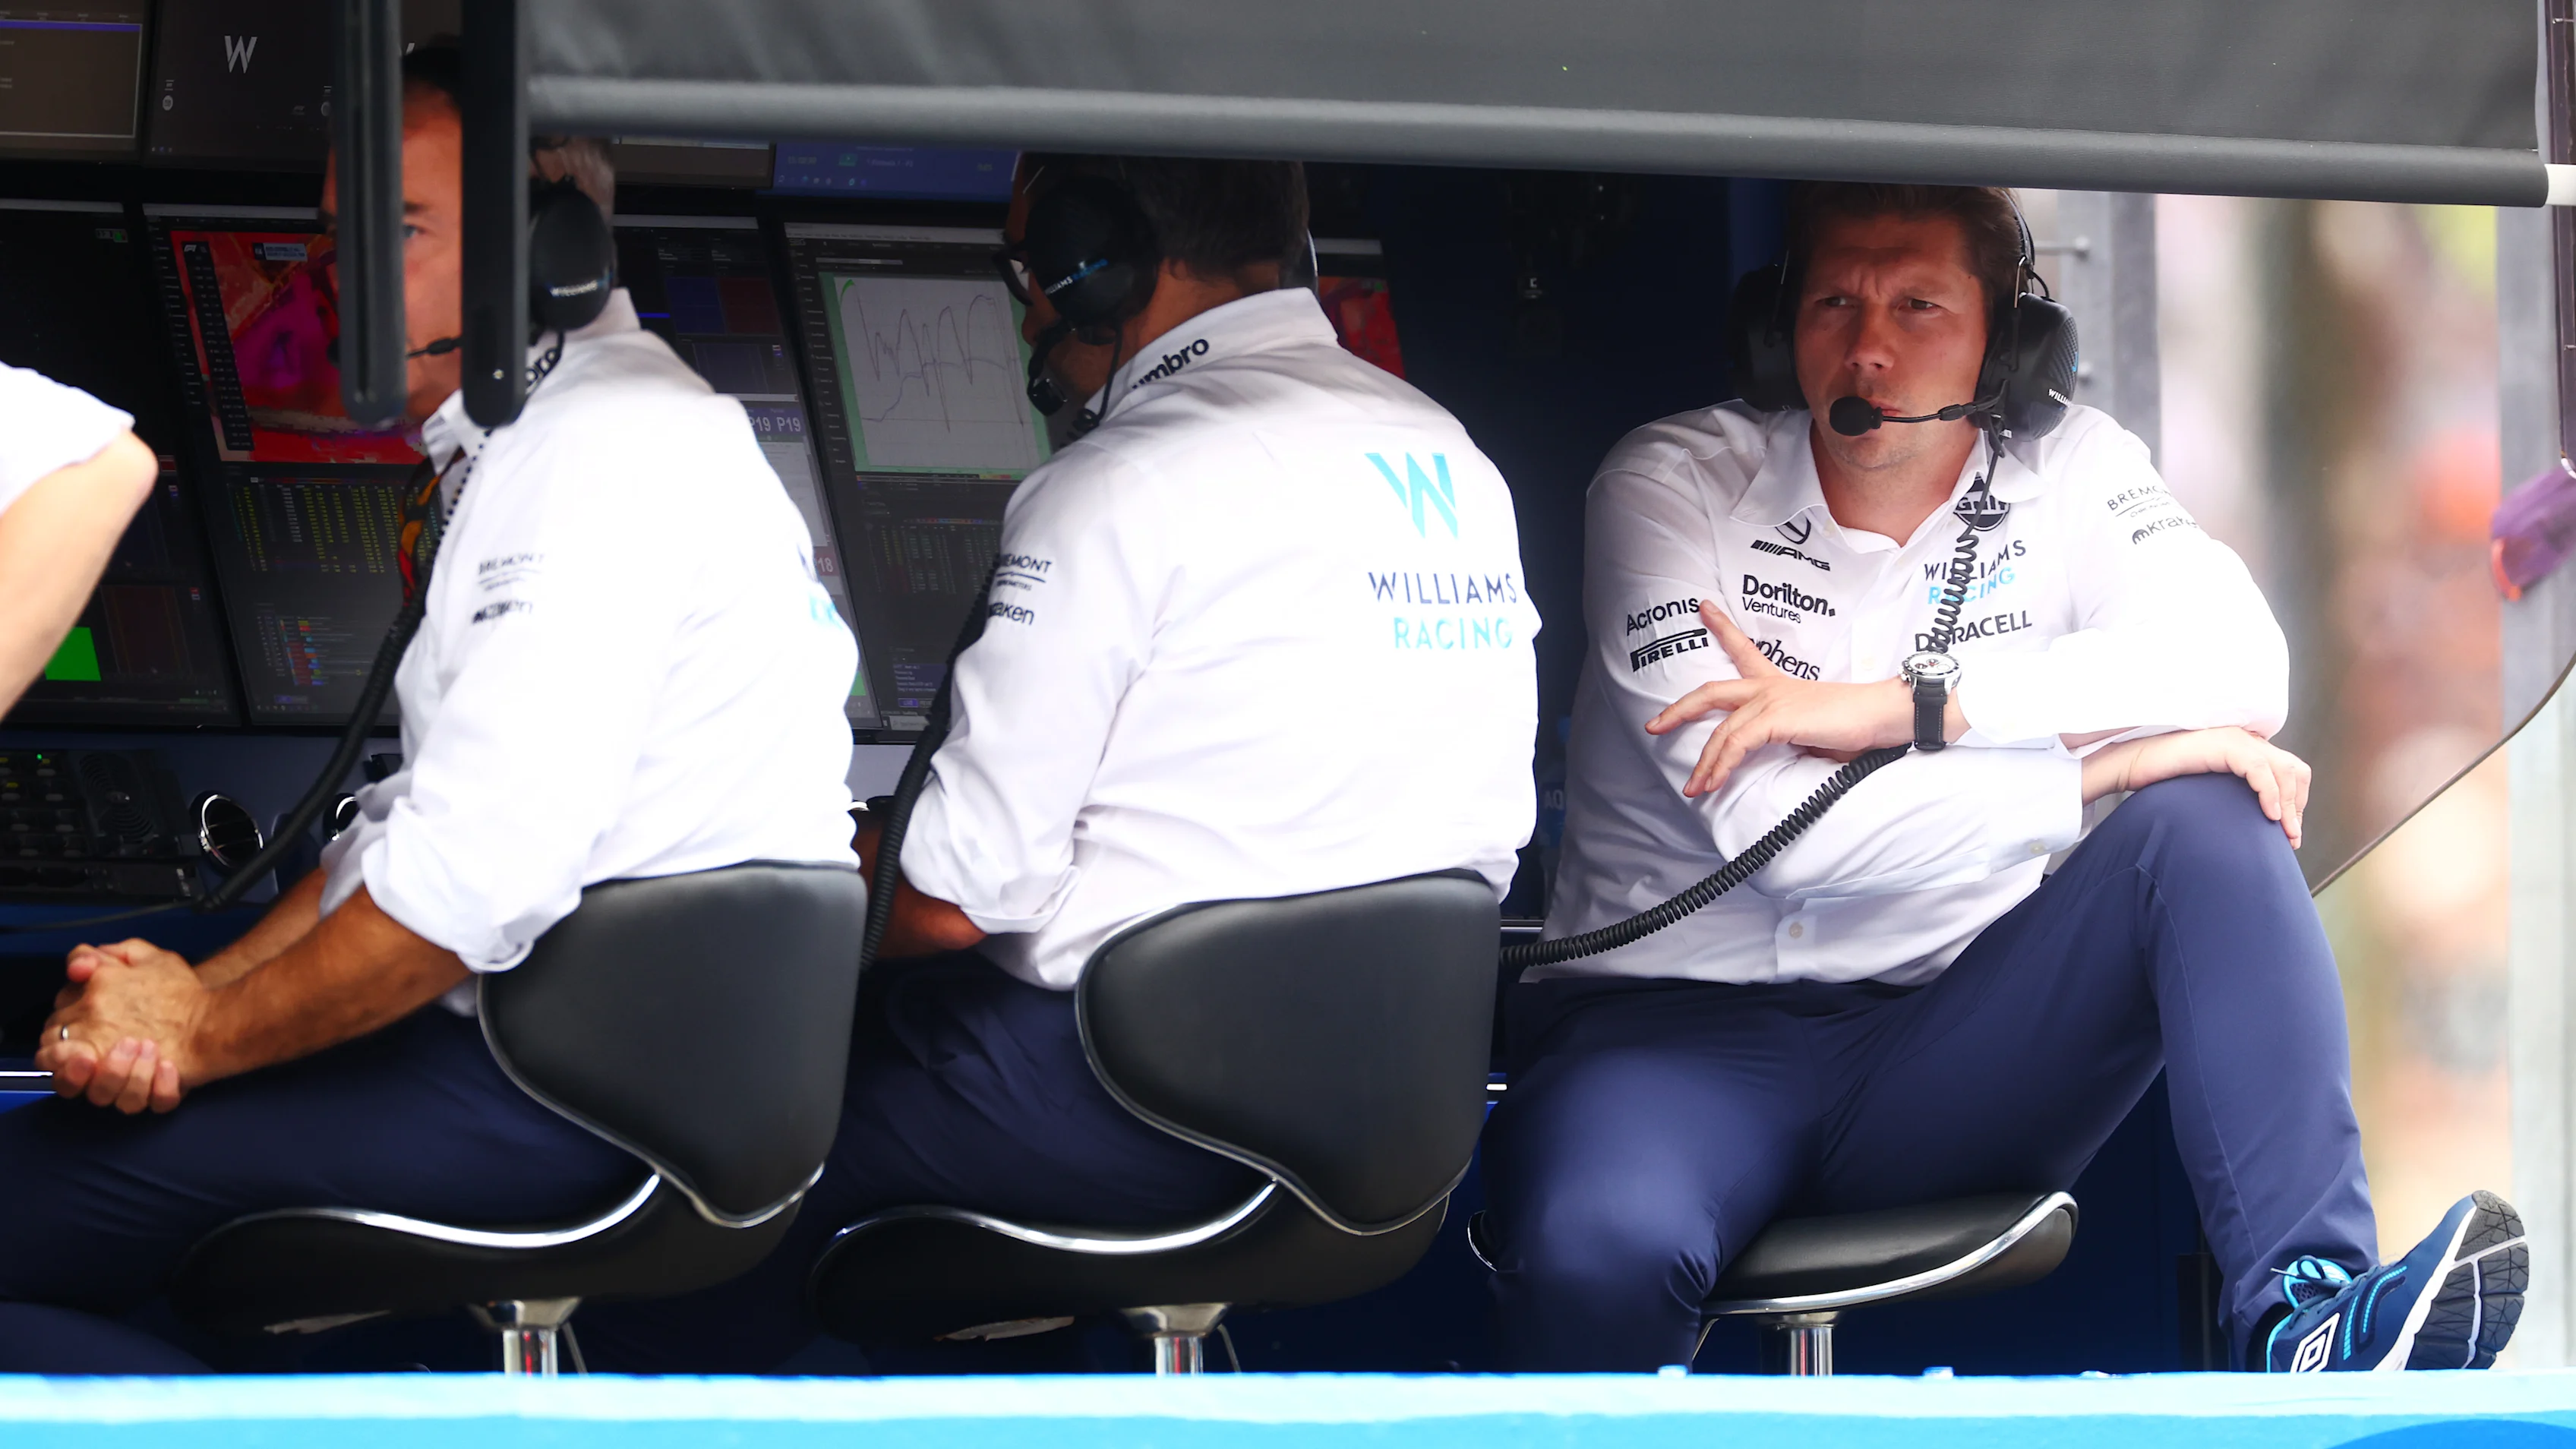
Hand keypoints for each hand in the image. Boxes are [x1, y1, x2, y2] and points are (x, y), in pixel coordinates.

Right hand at [34, 939, 202, 1112]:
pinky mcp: (163, 1091)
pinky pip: (157, 1103)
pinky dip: (162, 1089)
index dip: (58, 1058)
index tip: (81, 1050)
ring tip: (152, 1047)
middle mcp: (103, 1064)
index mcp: (86, 1036)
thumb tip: (76, 967)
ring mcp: (134, 1081)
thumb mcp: (136, 959)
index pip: (51, 1056)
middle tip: (126, 1044)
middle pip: (73, 1087)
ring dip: (129, 1076)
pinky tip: (171, 1067)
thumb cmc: (170, 987)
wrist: (214, 1006)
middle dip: (91, 1071)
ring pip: (112, 1099)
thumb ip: (95, 957)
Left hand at [1647, 603, 1914, 797]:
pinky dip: (1722, 765)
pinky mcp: (1777, 717)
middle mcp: (1771, 688)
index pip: (1744, 651)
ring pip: (1721, 730)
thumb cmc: (1856, 727)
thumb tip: (1772, 759)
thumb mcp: (1812, 732)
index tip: (1704, 608)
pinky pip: (1737, 743)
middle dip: (1679, 710)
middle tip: (1653, 725)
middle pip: (1712, 692)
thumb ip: (1787, 738)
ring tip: (1693, 788)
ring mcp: (1772, 700)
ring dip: (1705, 763)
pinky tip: (1713, 783)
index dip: (1722, 628)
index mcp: (1778, 685)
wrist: (1884, 716)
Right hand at [2081, 727, 2309, 847]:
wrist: (2131, 764)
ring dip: (2289, 805)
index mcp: (2246, 749)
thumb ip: (2231, 796)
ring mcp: (2238, 740)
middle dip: (2298, 806)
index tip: (2289, 833)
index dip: (2296, 803)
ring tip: (2284, 833)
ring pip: (2283, 771)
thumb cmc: (2163, 782)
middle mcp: (2247, 740)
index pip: (2289, 771)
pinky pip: (2259, 770)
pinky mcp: (2225, 746)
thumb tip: (2251, 824)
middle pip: (2295, 770)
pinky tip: (2268, 816)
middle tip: (2291, 838)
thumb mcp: (2208, 790)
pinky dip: (2270, 794)